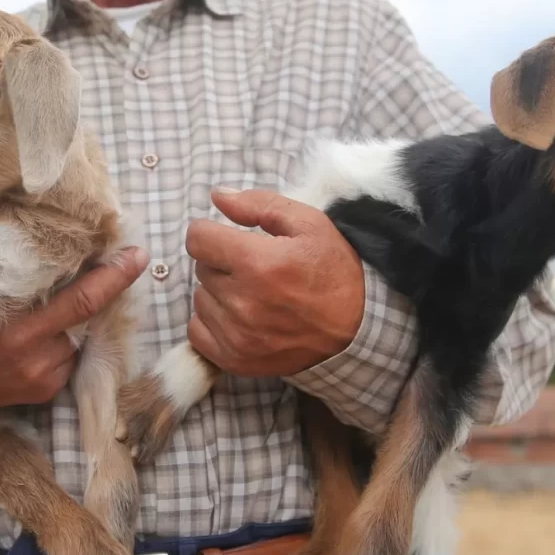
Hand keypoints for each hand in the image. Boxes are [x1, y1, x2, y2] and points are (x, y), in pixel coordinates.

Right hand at [0, 246, 149, 425]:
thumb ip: (13, 284)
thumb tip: (54, 253)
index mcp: (15, 332)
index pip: (81, 301)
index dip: (113, 277)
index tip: (137, 254)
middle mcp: (35, 357)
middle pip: (85, 316)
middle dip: (99, 289)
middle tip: (111, 261)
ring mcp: (43, 378)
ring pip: (77, 336)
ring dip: (73, 320)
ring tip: (39, 312)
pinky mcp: (45, 392)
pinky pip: (68, 357)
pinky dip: (62, 343)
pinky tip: (36, 341)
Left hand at [185, 188, 364, 377]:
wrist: (357, 330)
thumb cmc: (333, 271)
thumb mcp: (309, 224)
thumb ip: (259, 204)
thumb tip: (217, 195)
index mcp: (257, 263)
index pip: (197, 239)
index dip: (211, 232)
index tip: (227, 238)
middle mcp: (242, 302)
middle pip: (201, 268)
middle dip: (221, 262)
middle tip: (253, 267)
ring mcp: (237, 335)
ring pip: (200, 298)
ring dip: (218, 292)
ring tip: (253, 293)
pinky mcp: (235, 359)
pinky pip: (197, 331)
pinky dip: (212, 322)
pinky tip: (240, 317)